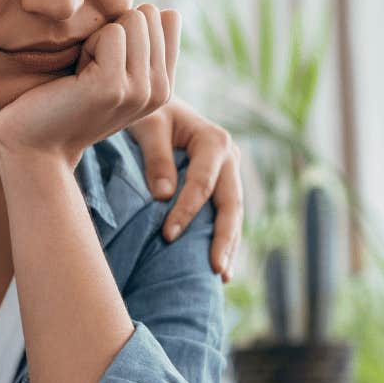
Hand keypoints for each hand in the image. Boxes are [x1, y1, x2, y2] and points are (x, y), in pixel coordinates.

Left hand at [0, 5, 177, 163]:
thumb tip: (163, 10)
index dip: (127, 27)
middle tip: (91, 69)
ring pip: (132, 19)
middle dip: (111, 32)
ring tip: (83, 75)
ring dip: (98, 39)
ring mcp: (140, 90)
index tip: (107, 61)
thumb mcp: (115, 72)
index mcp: (164, 85)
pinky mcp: (114, 86)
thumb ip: (142, 46)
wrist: (36, 146)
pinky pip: (111, 32)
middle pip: (147, 14)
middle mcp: (160, 91)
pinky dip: (86, 47)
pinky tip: (76, 79)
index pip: (167, 18)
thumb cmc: (66, 101)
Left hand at [125, 98, 245, 278]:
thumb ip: (156, 158)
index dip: (186, 212)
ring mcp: (230, 173)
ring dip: (229, 245)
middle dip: (224, 239)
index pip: (202, 184)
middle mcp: (230, 157)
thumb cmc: (150, 114)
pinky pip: (226, 215)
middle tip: (215, 269)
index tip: (168, 236)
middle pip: (231, 204)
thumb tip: (163, 197)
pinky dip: (225, 239)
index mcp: (215, 141)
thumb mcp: (149, 125)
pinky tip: (221, 265)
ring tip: (222, 276)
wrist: (160, 106)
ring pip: (234, 214)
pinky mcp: (223, 185)